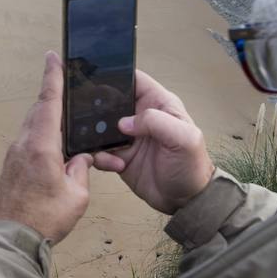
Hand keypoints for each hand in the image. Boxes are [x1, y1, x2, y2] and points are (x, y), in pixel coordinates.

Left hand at [0, 51, 92, 243]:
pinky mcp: (11, 165)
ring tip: (66, 114)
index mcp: (41, 145)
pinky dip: (42, 133)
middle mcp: (24, 144)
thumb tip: (80, 159)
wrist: (10, 239)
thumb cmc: (44, 219)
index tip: (52, 56)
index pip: (48, 102)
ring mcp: (14, 154)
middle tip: (65, 80)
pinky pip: (29, 140)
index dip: (52, 77)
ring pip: (34, 125)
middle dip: (53, 94)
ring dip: (48, 116)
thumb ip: (81, 169)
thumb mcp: (76, 195)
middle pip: (40, 110)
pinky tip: (55, 143)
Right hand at [92, 70, 214, 214]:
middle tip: (85, 115)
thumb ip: (156, 122)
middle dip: (96, 106)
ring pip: (99, 126)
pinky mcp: (118, 156)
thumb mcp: (183, 138)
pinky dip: (101, 157)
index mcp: (157, 103)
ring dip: (94, 135)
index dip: (116, 76)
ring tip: (103, 146)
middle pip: (109, 101)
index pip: (134, 80)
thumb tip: (123, 122)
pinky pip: (99, 151)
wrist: (186, 201)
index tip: (95, 78)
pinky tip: (116, 165)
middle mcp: (139, 117)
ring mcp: (127, 137)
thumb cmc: (192, 166)